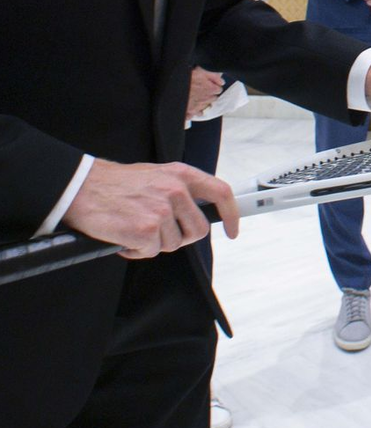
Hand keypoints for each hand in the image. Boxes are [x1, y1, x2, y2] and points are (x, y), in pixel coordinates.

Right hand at [63, 159, 239, 258]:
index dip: (231, 214)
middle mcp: (176, 190)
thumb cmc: (116, 184)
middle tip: (157, 233)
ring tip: (133, 227)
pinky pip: (151, 252)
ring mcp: (161, 210)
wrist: (81, 188)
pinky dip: (136, 251)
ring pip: (172, 244)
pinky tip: (124, 237)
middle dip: (180, 238)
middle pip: (197, 230)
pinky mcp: (145, 229)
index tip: (233, 230)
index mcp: (181, 174)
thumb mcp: (156, 175)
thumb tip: (194, 211)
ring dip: (153, 243)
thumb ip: (178, 189)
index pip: (220, 193)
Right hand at [187, 67, 224, 117]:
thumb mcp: (201, 72)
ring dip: (204, 103)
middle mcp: (206, 99)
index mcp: (211, 89)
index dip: (214, 86)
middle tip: (203, 90)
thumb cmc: (186, 79)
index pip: (219, 89)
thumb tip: (221, 81)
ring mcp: (199, 107)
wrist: (173, 88)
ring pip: (206, 106)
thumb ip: (214, 76)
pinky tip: (193, 107)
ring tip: (198, 98)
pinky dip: (196, 111)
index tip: (210, 85)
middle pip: (213, 98)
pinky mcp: (191, 112)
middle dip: (210, 95)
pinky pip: (197, 113)